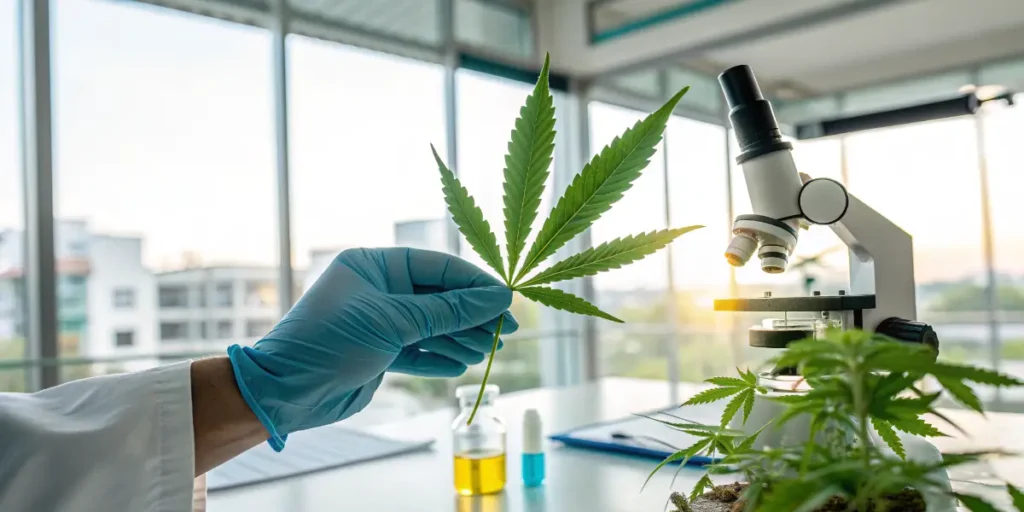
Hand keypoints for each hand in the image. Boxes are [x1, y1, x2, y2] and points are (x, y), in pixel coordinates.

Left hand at [227, 247, 517, 449]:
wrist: (285, 392)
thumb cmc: (330, 342)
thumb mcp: (393, 321)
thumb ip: (448, 311)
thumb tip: (497, 299)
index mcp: (373, 264)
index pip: (437, 267)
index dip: (474, 284)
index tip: (506, 301)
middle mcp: (377, 288)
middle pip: (439, 297)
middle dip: (471, 316)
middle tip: (504, 334)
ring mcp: (378, 321)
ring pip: (432, 326)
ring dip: (458, 339)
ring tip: (483, 353)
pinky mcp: (379, 353)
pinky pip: (418, 351)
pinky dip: (438, 359)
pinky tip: (459, 366)